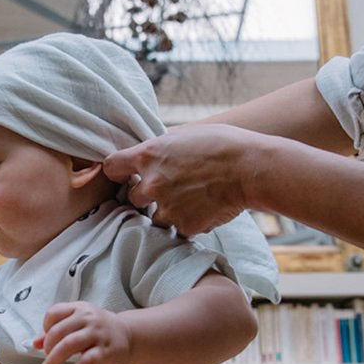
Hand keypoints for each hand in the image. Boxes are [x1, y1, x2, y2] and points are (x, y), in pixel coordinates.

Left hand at [33, 301, 130, 363]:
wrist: (128, 335)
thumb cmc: (97, 330)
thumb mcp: (78, 324)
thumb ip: (57, 331)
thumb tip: (35, 343)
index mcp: (79, 308)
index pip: (54, 313)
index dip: (45, 329)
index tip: (46, 342)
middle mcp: (88, 318)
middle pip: (58, 331)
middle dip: (48, 348)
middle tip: (45, 361)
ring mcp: (98, 333)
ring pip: (70, 344)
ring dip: (54, 359)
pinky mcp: (106, 351)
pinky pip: (85, 362)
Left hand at [103, 124, 263, 234]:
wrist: (251, 168)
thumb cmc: (223, 144)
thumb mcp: (185, 133)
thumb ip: (161, 145)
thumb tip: (151, 148)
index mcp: (148, 156)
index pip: (111, 166)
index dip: (118, 172)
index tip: (126, 175)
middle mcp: (152, 184)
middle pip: (132, 198)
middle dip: (147, 196)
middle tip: (169, 190)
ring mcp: (167, 208)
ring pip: (155, 218)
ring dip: (168, 213)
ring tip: (191, 201)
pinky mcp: (185, 226)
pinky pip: (180, 229)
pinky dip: (189, 223)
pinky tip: (205, 210)